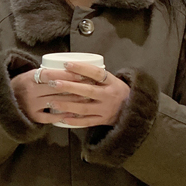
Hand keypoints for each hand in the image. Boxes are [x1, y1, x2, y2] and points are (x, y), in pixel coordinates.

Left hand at [11, 62, 129, 126]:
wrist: (132, 109)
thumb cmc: (117, 91)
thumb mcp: (112, 80)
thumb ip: (97, 76)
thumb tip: (72, 67)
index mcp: (112, 82)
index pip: (96, 73)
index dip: (82, 68)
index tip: (67, 64)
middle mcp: (109, 96)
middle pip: (88, 90)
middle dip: (70, 87)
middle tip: (54, 83)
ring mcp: (106, 110)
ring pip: (85, 108)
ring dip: (68, 105)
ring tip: (53, 101)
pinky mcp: (103, 121)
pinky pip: (87, 122)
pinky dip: (75, 121)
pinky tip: (63, 118)